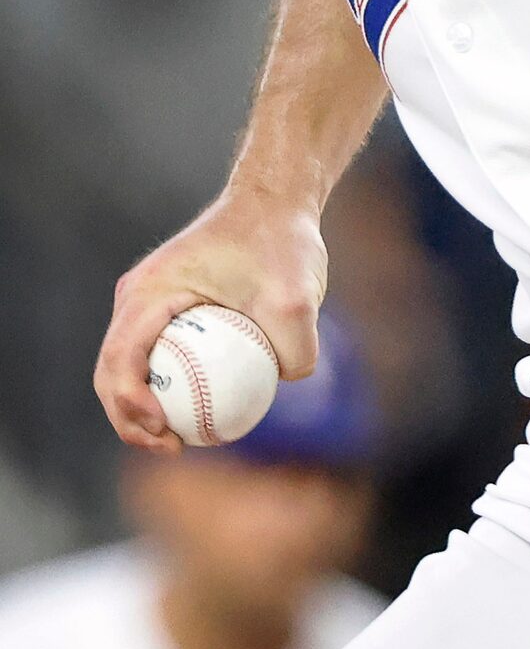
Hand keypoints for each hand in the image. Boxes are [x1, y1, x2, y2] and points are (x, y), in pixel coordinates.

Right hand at [93, 184, 327, 452]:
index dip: (130, 405)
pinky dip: (168, 389)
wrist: (276, 201)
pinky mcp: (168, 311)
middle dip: (129, 421)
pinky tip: (203, 413)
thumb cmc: (281, 241)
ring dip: (142, 411)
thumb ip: (295, 349)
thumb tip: (283, 388)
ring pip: (129, 368)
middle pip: (111, 372)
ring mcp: (149, 304)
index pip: (121, 358)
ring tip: (184, 441)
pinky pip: (158, 358)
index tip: (166, 430)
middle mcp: (139, 298)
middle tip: (172, 447)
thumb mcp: (298, 296)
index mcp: (150, 291)